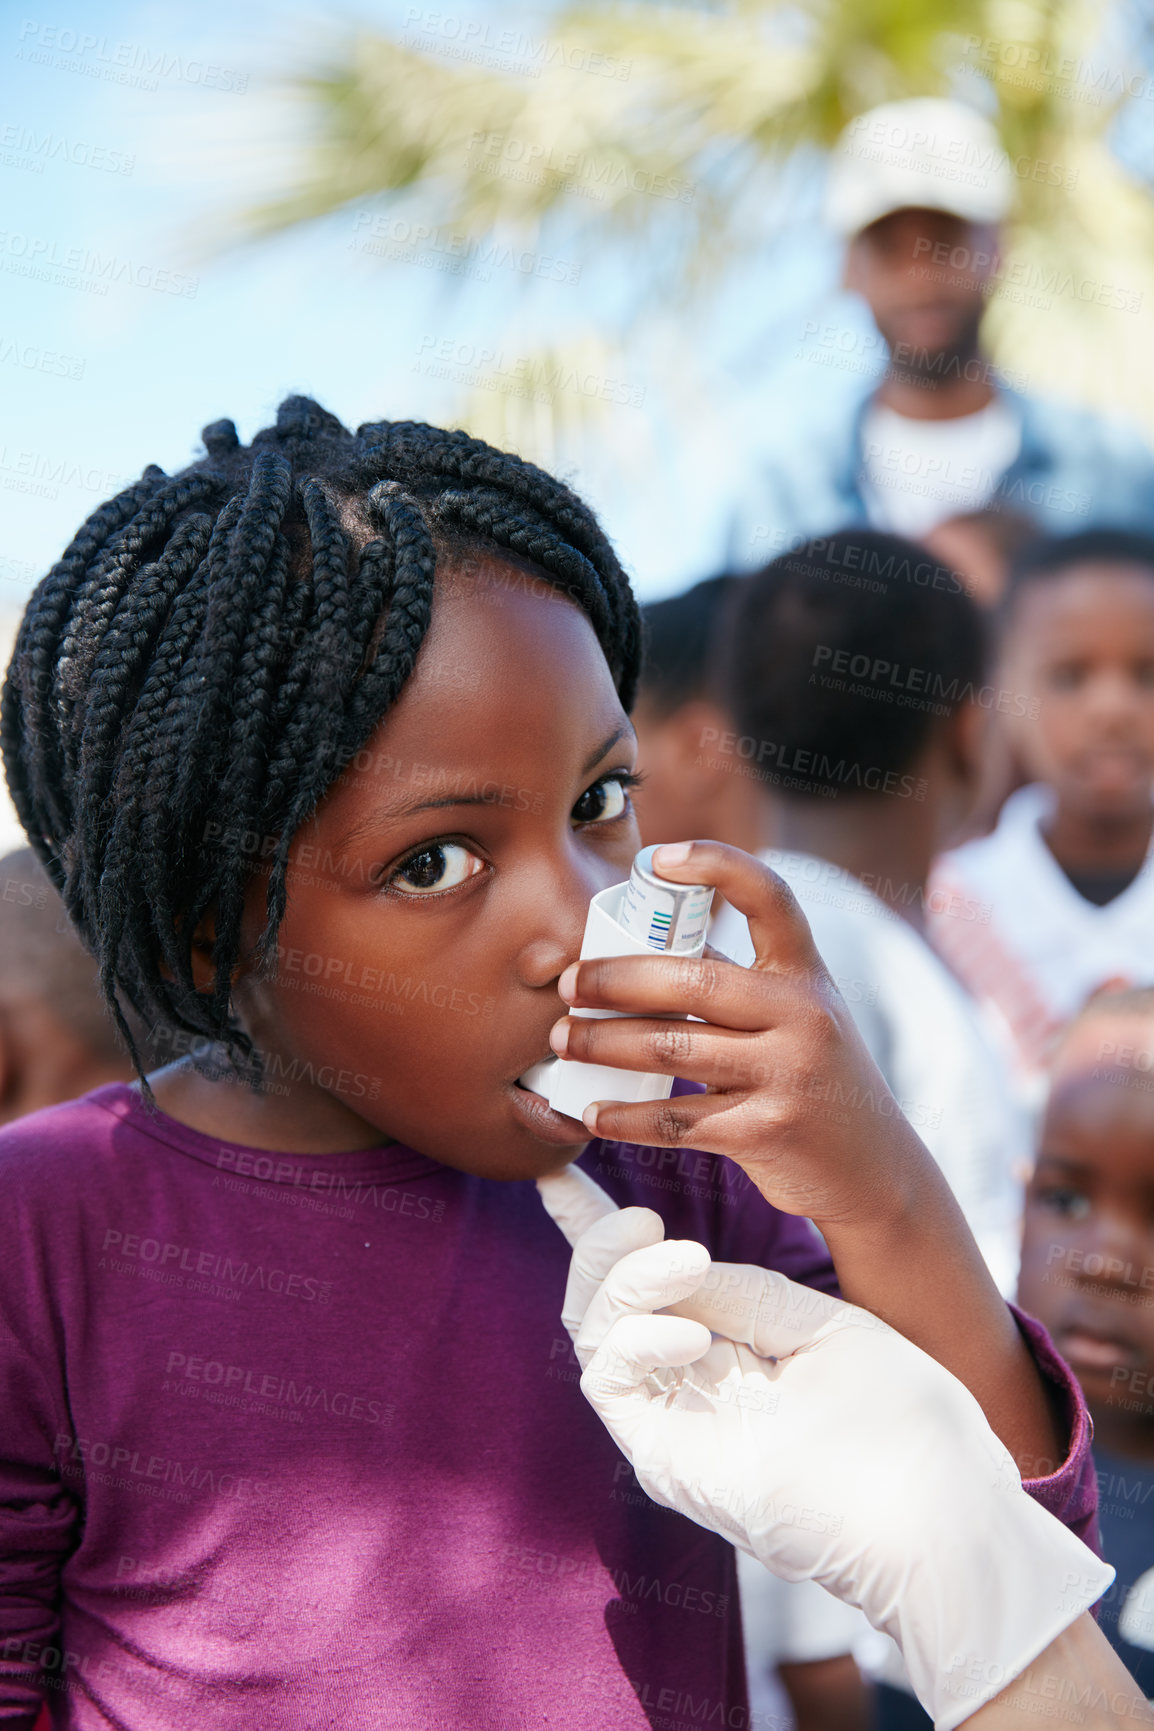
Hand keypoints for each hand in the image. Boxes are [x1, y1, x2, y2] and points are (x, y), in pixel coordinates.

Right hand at [537, 1168, 1114, 1730]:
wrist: (937, 1508)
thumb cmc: (901, 1420)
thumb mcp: (820, 1326)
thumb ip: (744, 1294)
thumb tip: (675, 1259)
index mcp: (729, 1353)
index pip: (644, 1287)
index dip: (597, 1233)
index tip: (560, 1172)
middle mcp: (688, 1384)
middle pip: (599, 1303)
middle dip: (599, 1243)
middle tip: (643, 1214)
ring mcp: (673, 1421)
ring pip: (592, 1332)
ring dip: (623, 1278)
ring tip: (685, 1256)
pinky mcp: (662, 1458)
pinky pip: (608, 1381)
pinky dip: (634, 1337)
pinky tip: (693, 1333)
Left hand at [548, 840, 933, 1233]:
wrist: (876, 1173)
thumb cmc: (812, 1080)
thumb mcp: (797, 1018)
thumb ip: (736, 986)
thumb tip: (634, 955)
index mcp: (805, 973)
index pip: (770, 896)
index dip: (716, 864)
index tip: (657, 857)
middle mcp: (805, 1014)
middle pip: (692, 980)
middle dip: (614, 980)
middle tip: (565, 985)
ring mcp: (790, 1074)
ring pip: (673, 1048)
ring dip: (603, 1044)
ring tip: (562, 1042)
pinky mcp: (769, 1131)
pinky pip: (678, 1120)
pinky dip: (625, 1118)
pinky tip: (591, 1113)